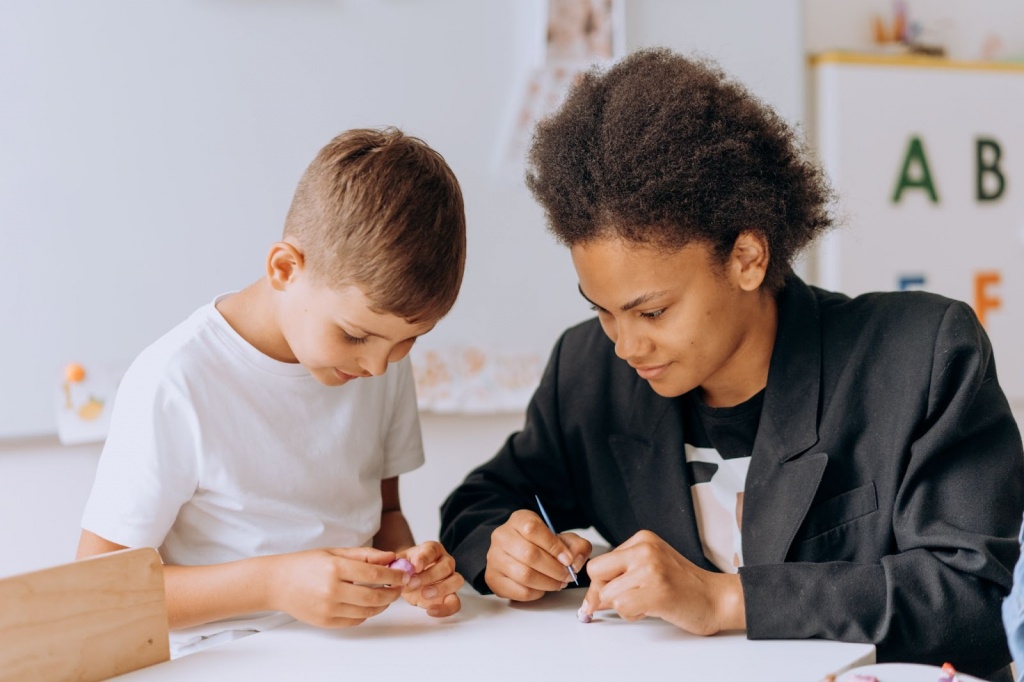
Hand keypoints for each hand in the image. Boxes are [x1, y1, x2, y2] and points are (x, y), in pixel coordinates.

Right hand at [266, 547, 409, 627]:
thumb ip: (365, 554)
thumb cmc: (305, 564)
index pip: (374, 573)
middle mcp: (332, 590)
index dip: (394, 575)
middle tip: (400, 587)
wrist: (276, 583)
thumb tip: (391, 557)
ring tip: (386, 594)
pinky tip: (369, 603)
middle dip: (393, 592)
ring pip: (367, 611)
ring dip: (383, 604)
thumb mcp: (335, 552)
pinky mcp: (325, 622)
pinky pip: (355, 620)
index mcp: (335, 568)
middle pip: (375, 596)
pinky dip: (367, 613)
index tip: (404, 574)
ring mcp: (328, 609)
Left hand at [398, 541, 463, 616]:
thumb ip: (396, 564)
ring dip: (441, 588)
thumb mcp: (398, 562)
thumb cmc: (406, 568)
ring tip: (424, 594)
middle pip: (446, 565)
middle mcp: (445, 561)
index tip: (415, 566)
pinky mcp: (450, 596)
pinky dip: (445, 608)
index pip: (432, 550)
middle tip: (413, 583)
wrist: (407, 579)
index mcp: (432, 550)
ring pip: (456, 581)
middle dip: (429, 575)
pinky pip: (455, 603)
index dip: (424, 558)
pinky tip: (430, 611)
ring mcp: (450, 578)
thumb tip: (394, 568)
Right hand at [484, 509, 591, 600]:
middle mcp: (502, 536)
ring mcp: (494, 557)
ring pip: (523, 574)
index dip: (554, 546)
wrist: (517, 553)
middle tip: (567, 576)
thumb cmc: (541, 545)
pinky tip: (542, 588)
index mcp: (518, 519)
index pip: (533, 529)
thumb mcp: (561, 538)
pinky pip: (518, 590)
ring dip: (547, 583)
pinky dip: (536, 592)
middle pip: (529, 554)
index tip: (568, 559)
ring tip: (558, 583)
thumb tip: (575, 561)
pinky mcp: (493, 578)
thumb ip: (576, 546)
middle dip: (554, 569)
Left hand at [580, 530, 744, 634]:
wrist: (717, 599)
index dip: (601, 583)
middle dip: (603, 593)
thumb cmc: (685, 587)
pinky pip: (621, 607)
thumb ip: (622, 574)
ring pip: (607, 594)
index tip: (608, 596)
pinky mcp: (656, 590)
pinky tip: (650, 610)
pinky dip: (631, 615)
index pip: (600, 562)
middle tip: (624, 601)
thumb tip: (591, 598)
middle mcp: (644, 549)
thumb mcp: (651, 567)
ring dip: (622, 607)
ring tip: (645, 604)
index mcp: (642, 539)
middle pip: (596, 573)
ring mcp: (650, 568)